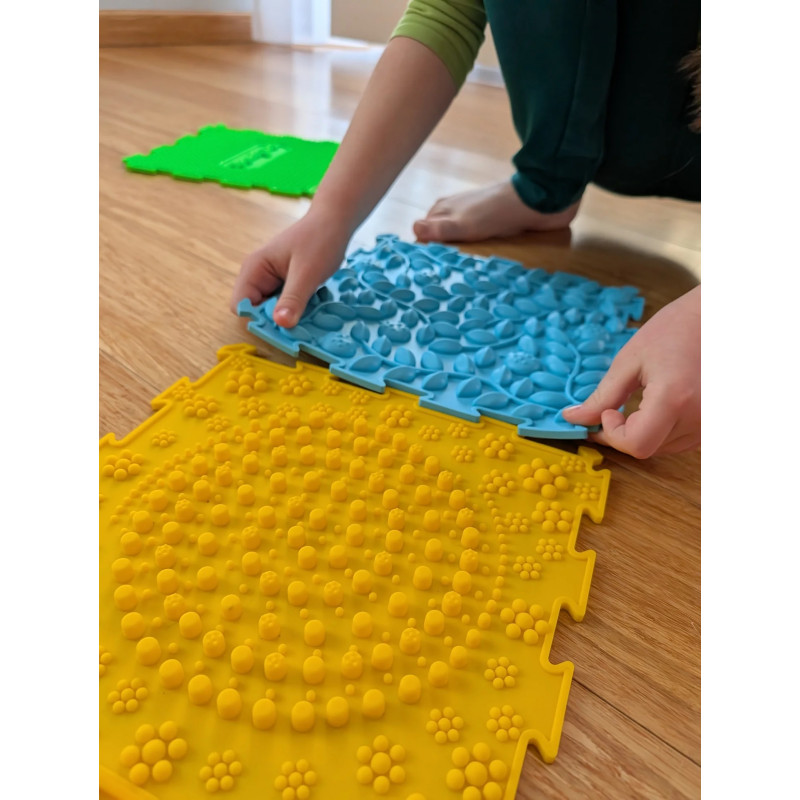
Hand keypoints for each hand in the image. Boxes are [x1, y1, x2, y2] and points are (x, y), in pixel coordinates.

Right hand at [230, 209, 348, 326]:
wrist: (335, 221)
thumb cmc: (320, 240)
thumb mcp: (307, 273)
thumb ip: (293, 299)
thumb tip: (280, 324)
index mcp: (254, 269)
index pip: (240, 305)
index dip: (258, 319)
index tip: (283, 323)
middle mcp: (258, 276)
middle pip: (257, 311)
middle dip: (277, 320)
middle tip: (303, 321)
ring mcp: (272, 280)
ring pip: (274, 310)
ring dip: (290, 315)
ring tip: (311, 311)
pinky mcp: (286, 284)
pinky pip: (286, 304)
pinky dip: (298, 308)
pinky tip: (314, 304)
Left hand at [562, 286, 699, 457]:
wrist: (721, 317)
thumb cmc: (676, 329)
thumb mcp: (631, 359)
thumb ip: (603, 395)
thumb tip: (573, 418)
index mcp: (674, 399)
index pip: (636, 444)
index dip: (612, 433)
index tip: (608, 411)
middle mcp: (699, 419)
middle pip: (647, 449)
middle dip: (622, 433)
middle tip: (612, 408)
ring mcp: (711, 425)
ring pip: (663, 449)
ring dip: (642, 433)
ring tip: (642, 399)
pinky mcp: (715, 425)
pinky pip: (680, 441)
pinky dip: (662, 430)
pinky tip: (660, 405)